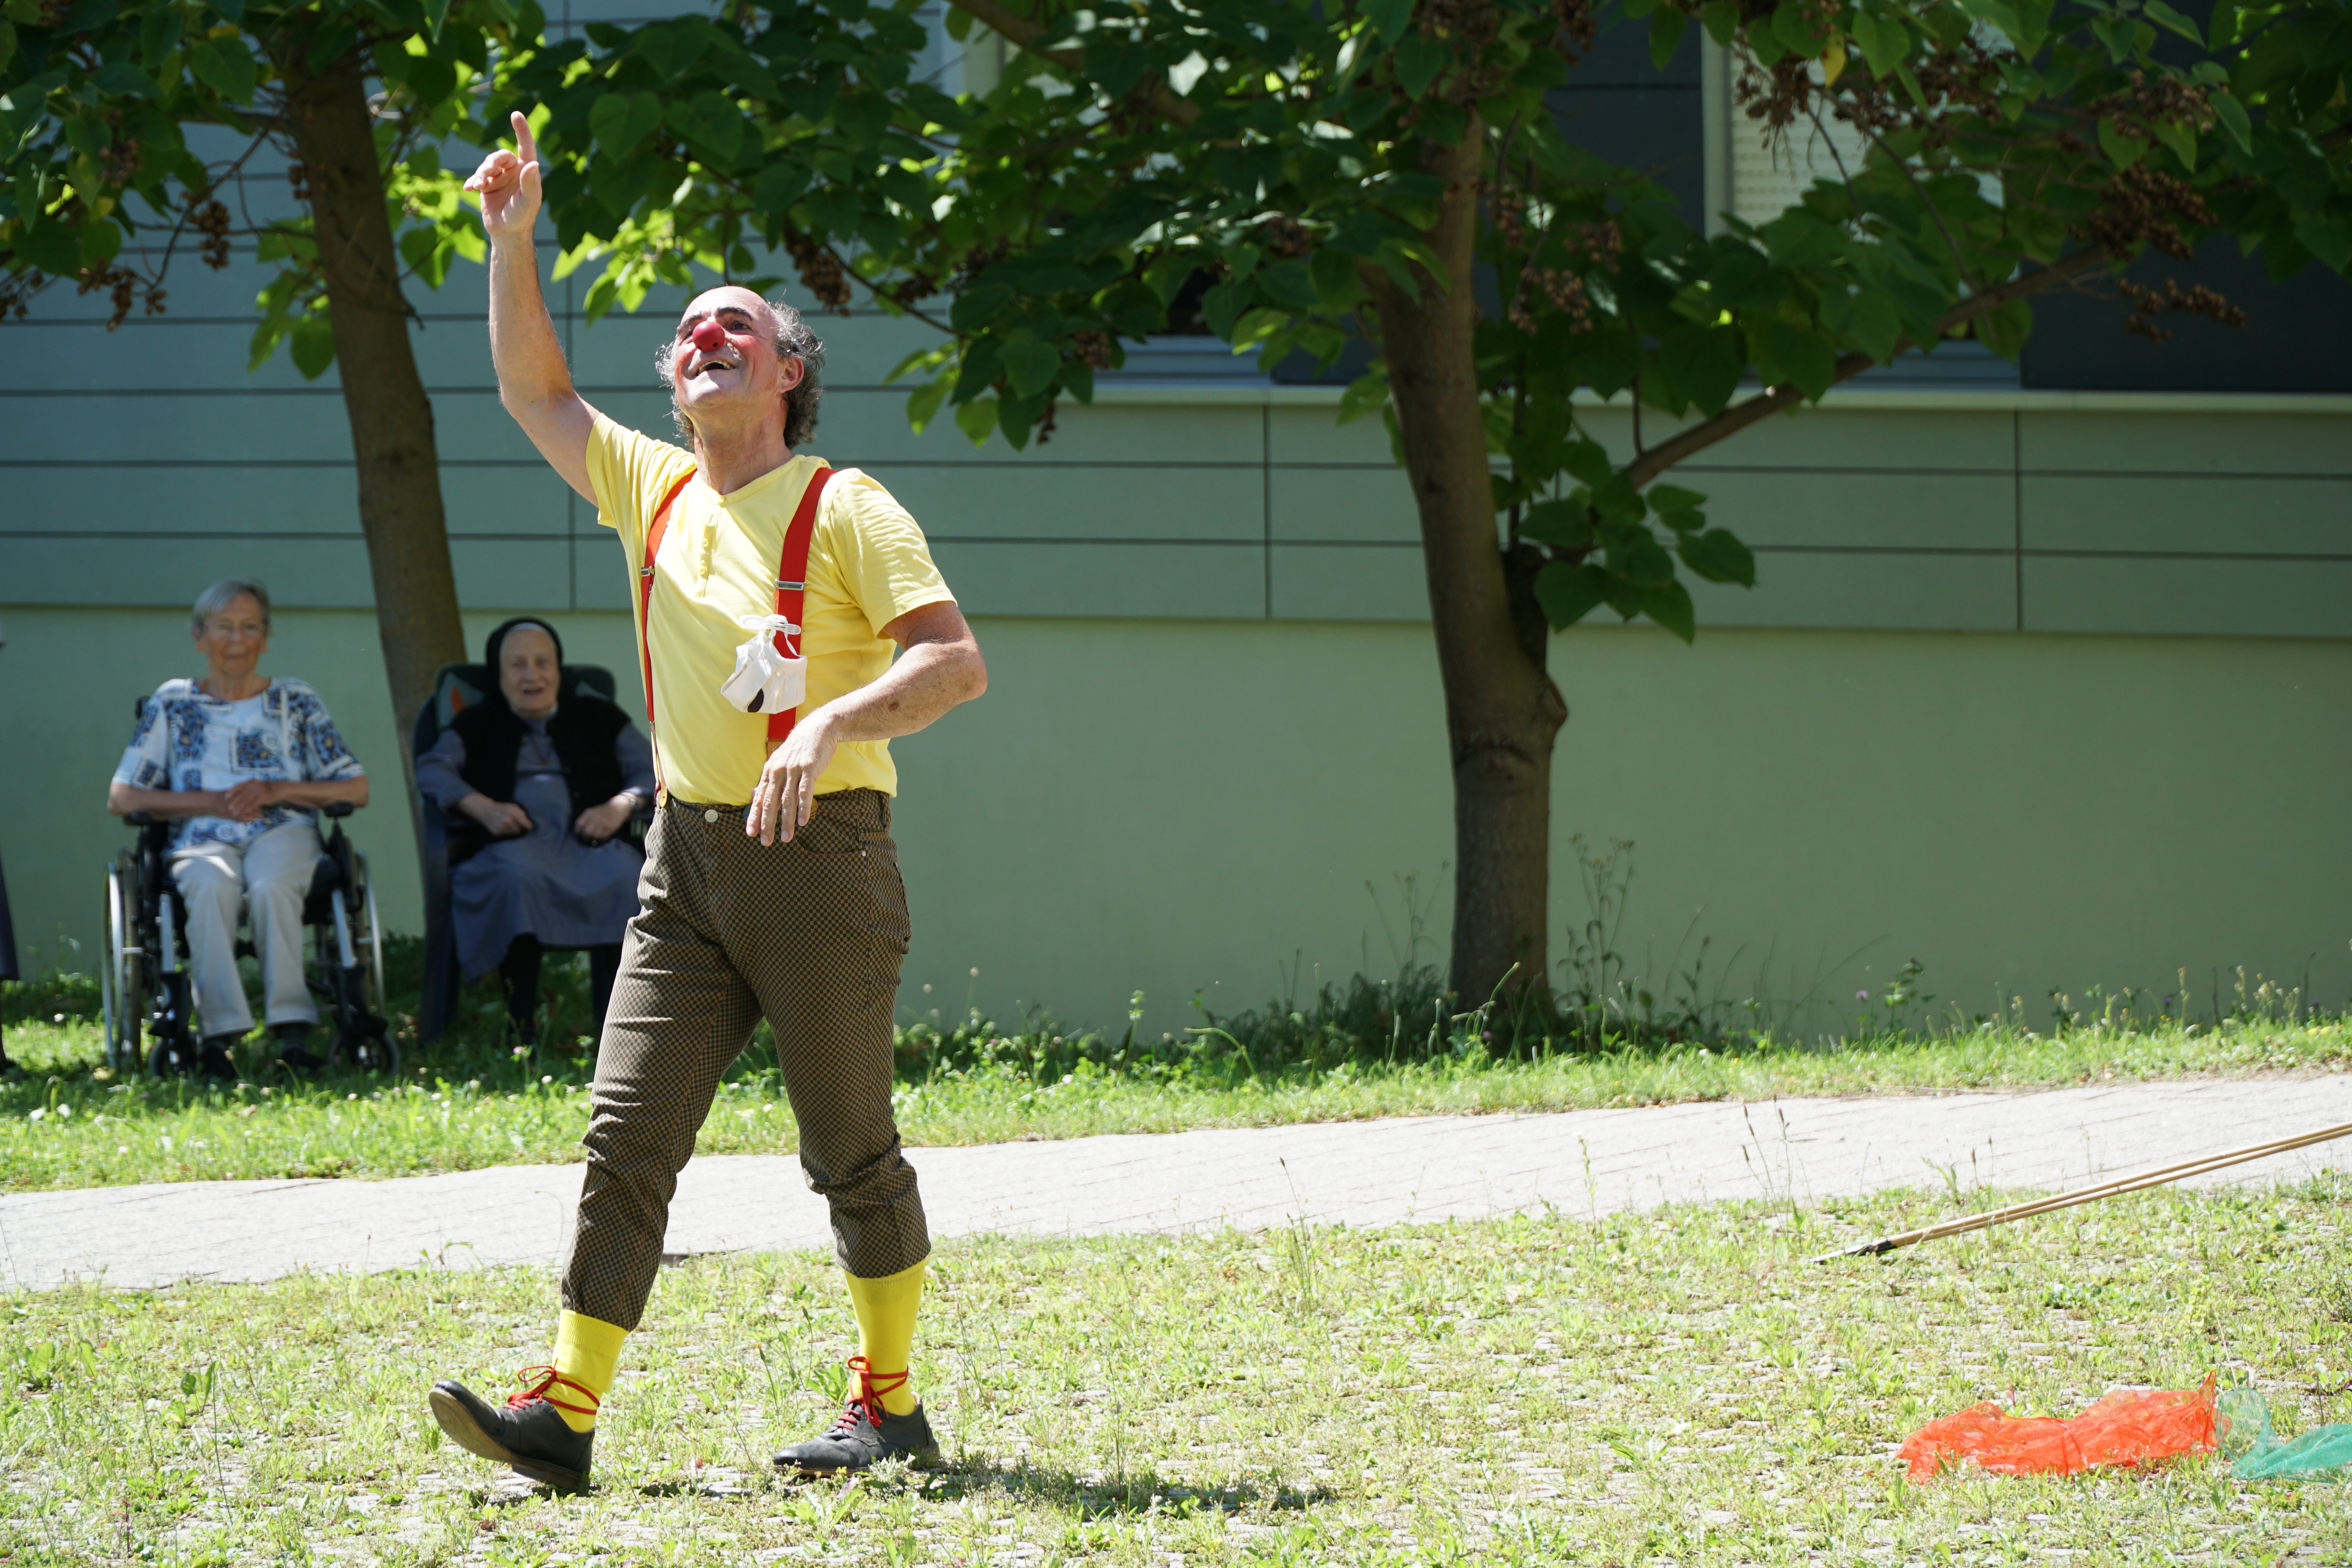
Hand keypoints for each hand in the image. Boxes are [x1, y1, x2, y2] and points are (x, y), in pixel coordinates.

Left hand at [219, 780, 278, 820]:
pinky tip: (243, 812)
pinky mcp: (263, 797)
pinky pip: (252, 804)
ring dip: (239, 807)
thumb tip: (239, 793)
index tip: (226, 796)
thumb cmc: (267, 788)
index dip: (231, 791)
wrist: (280, 789)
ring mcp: (258, 791)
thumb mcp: (257, 785)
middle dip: (234, 801)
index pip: (238, 786)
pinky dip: (247, 808)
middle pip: (241, 794)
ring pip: (245, 800)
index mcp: (251, 782)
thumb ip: (248, 788)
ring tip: (234, 812)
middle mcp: (253, 785)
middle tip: (229, 807)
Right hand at [462, 794, 533, 837]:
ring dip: (512, 830)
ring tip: (508, 824)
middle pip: (519, 831)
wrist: (487, 810)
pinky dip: (505, 832)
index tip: (529, 828)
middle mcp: (507, 821)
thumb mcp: (514, 807)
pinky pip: (506, 835)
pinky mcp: (497, 832)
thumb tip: (529, 825)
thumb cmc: (503, 808)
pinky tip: (502, 826)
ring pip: (513, 833)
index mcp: (513, 813)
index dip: (529, 827)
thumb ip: (522, 814)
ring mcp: (501, 828)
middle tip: (516, 824)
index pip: (526, 825)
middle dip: (519, 828)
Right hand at [463, 110, 542, 245]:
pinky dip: (472, 181)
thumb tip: (533, 164)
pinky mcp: (487, 185)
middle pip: (499, 156)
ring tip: (478, 185)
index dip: (521, 130)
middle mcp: (514, 171)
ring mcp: (500, 177)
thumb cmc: (522, 218)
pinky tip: (469, 188)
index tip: (516, 114)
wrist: (507, 233)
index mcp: (526, 171)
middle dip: (491, 163)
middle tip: (486, 174)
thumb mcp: (528, 201)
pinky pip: (477, 176)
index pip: (525, 146)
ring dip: (481, 173)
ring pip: (487, 164)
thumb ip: (530, 183)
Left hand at [574, 797, 635, 844]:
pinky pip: (603, 836)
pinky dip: (601, 837)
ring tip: (594, 837)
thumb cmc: (603, 811)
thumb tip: (580, 831)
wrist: (618, 807)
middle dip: (585, 837)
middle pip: (586, 832)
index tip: (577, 834)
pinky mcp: (610, 828)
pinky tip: (601, 835)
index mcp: (589, 813)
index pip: (579, 824)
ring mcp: (603, 823)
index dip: (577, 831)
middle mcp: (595, 818)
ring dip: (593, 837)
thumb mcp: (593, 811)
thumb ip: (586, 819)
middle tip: (586, 838)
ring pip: (594, 835)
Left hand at [747, 714, 840, 846]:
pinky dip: (803, 808)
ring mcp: (793, 769)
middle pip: (770, 802)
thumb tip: (753, 795)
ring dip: (786, 821)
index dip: (754, 816)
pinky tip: (803, 821)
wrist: (817, 729)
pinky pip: (805, 792)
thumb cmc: (798, 749)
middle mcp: (778, 771)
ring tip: (787, 838)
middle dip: (767, 824)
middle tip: (766, 842)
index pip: (759, 798)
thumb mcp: (778, 761)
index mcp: (769, 771)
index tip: (751, 833)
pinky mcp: (809, 768)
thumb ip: (768, 780)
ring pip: (787, 800)